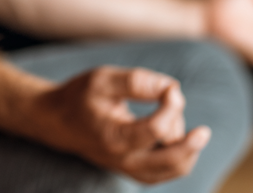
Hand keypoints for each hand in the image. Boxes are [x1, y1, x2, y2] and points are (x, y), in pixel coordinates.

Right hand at [30, 67, 209, 183]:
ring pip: (174, 169)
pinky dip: (179, 157)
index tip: (171, 88)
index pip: (157, 130)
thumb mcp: (101, 79)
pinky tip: (176, 136)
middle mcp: (123, 159)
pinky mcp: (134, 172)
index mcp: (114, 136)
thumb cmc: (80, 96)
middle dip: (192, 141)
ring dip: (185, 146)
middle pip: (173, 160)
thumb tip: (171, 87)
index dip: (172, 106)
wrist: (59, 120)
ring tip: (174, 118)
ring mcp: (129, 169)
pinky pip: (166, 173)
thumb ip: (136, 81)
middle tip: (193, 117)